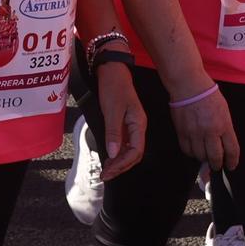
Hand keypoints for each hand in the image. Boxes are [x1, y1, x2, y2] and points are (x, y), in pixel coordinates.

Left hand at [95, 64, 146, 178]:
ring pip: (128, 150)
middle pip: (134, 154)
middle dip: (121, 166)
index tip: (110, 171)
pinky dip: (116, 153)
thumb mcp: (112, 110)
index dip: (123, 163)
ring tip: (106, 171)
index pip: (136, 151)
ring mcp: (131, 126)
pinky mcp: (124, 123)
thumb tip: (113, 154)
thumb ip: (113, 132)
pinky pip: (123, 143)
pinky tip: (108, 158)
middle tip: (105, 175)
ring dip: (118, 162)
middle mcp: (137, 127)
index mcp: (139, 124)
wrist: (112, 70)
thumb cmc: (113, 87)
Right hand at [166, 77, 238, 170]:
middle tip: (217, 165)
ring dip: (204, 159)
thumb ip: (225, 128)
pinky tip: (194, 150)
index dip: (232, 161)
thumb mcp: (224, 110)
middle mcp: (210, 131)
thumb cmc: (209, 95)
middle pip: (215, 157)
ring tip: (205, 156)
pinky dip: (191, 153)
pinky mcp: (182, 132)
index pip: (231, 150)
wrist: (189, 86)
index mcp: (224, 125)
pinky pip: (187, 150)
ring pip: (200, 156)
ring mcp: (195, 133)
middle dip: (217, 164)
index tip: (231, 165)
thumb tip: (223, 144)